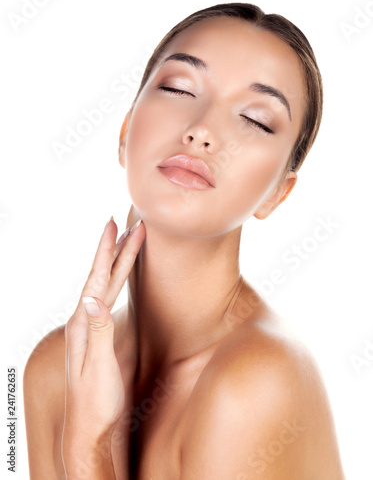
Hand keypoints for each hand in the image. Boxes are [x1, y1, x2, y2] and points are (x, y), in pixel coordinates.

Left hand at [62, 216, 144, 465]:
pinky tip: (120, 279)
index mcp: (83, 323)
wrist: (91, 429)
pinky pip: (110, 299)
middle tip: (129, 224)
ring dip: (117, 262)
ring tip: (127, 243)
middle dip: (116, 249)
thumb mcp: (97, 368)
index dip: (109, 252)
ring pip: (107, 285)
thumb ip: (96, 331)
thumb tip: (92, 297)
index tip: (116, 226)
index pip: (99, 279)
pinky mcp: (101, 336)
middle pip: (103, 276)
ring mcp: (92, 328)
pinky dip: (117, 282)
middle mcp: (85, 321)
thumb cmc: (96, 402)